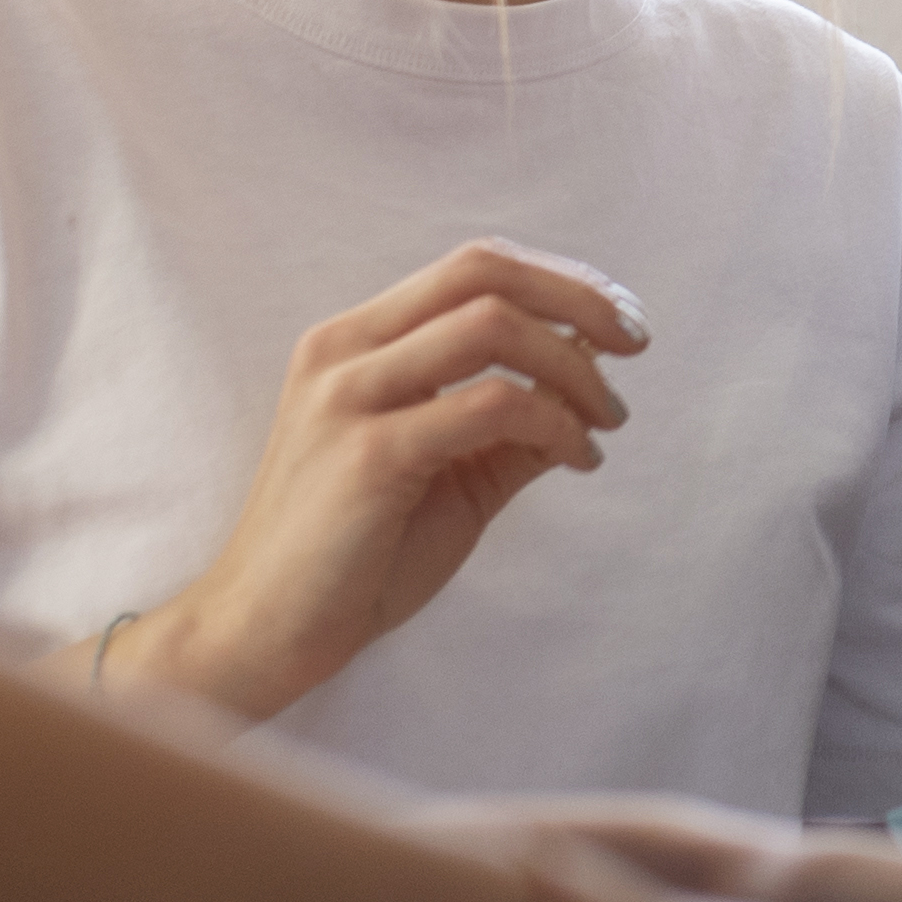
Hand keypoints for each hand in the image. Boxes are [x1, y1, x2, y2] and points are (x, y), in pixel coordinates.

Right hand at [132, 243, 644, 719]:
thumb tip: (592, 383)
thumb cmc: (354, 557)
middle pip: (483, 273)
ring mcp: (349, 398)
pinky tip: (577, 457)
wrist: (264, 634)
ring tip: (606, 418)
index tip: (618, 318)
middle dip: (578, 296)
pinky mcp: (368, 454)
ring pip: (491, 325)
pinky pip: (490, 405)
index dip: (558, 279)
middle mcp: (343, 351)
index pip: (471, 267)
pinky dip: (554, 421)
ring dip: (574, 365)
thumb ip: (510, 425)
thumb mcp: (450, 474)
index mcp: (355, 342)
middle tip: (636, 343)